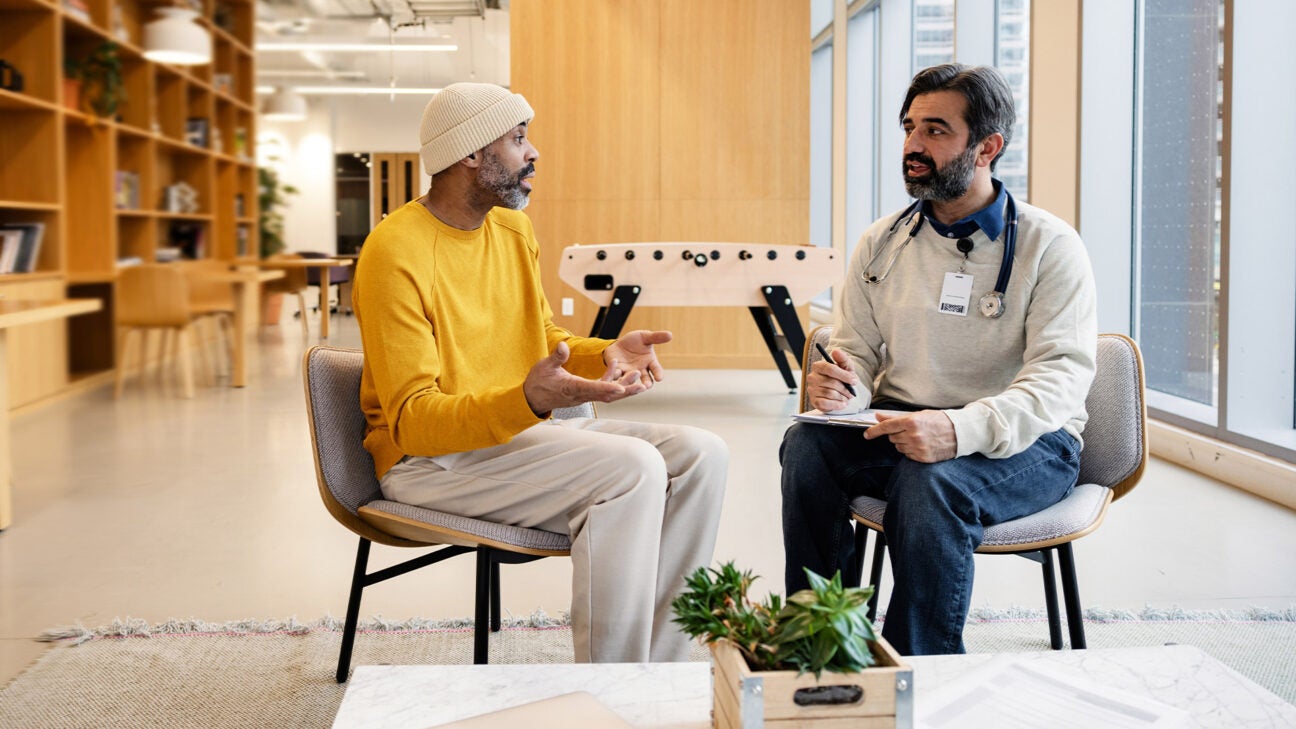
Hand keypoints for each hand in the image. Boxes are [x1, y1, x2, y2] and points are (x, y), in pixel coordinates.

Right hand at [523, 342, 647, 415]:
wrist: (532, 398)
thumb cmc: (537, 381)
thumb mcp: (544, 366)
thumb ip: (556, 356)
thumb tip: (563, 345)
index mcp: (572, 387)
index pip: (592, 388)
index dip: (607, 387)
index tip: (621, 387)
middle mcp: (581, 394)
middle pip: (607, 395)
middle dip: (625, 390)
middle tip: (642, 383)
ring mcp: (583, 396)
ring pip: (607, 395)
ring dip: (623, 388)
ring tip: (639, 378)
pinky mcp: (584, 394)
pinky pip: (601, 390)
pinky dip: (610, 381)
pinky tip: (615, 367)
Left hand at [603, 330, 670, 389]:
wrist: (619, 344)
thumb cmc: (635, 341)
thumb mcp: (645, 337)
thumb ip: (656, 337)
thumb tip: (670, 334)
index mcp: (650, 362)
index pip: (656, 369)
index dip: (658, 374)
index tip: (660, 378)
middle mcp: (641, 370)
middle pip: (645, 379)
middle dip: (646, 383)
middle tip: (647, 386)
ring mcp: (628, 372)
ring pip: (631, 379)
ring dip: (631, 381)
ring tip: (631, 384)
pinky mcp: (617, 371)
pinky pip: (616, 374)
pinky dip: (615, 375)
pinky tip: (614, 375)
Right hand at [807, 349, 861, 411]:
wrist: (839, 391)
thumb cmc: (842, 378)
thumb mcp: (846, 367)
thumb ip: (843, 358)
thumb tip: (835, 351)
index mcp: (818, 366)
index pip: (830, 368)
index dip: (843, 375)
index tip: (854, 381)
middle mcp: (812, 377)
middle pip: (831, 383)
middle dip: (845, 389)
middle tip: (851, 392)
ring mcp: (812, 390)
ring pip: (830, 394)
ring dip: (842, 397)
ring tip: (846, 397)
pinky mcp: (814, 401)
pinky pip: (826, 404)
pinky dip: (837, 405)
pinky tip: (842, 404)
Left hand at [865, 410, 956, 462]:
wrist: (959, 433)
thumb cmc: (939, 420)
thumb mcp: (918, 414)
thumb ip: (895, 417)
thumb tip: (878, 416)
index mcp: (912, 422)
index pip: (886, 427)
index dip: (874, 431)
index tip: (867, 434)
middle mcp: (913, 435)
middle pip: (892, 437)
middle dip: (897, 434)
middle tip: (910, 430)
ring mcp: (918, 448)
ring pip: (899, 447)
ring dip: (903, 442)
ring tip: (918, 437)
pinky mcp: (923, 457)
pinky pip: (907, 455)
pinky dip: (910, 450)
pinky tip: (922, 445)